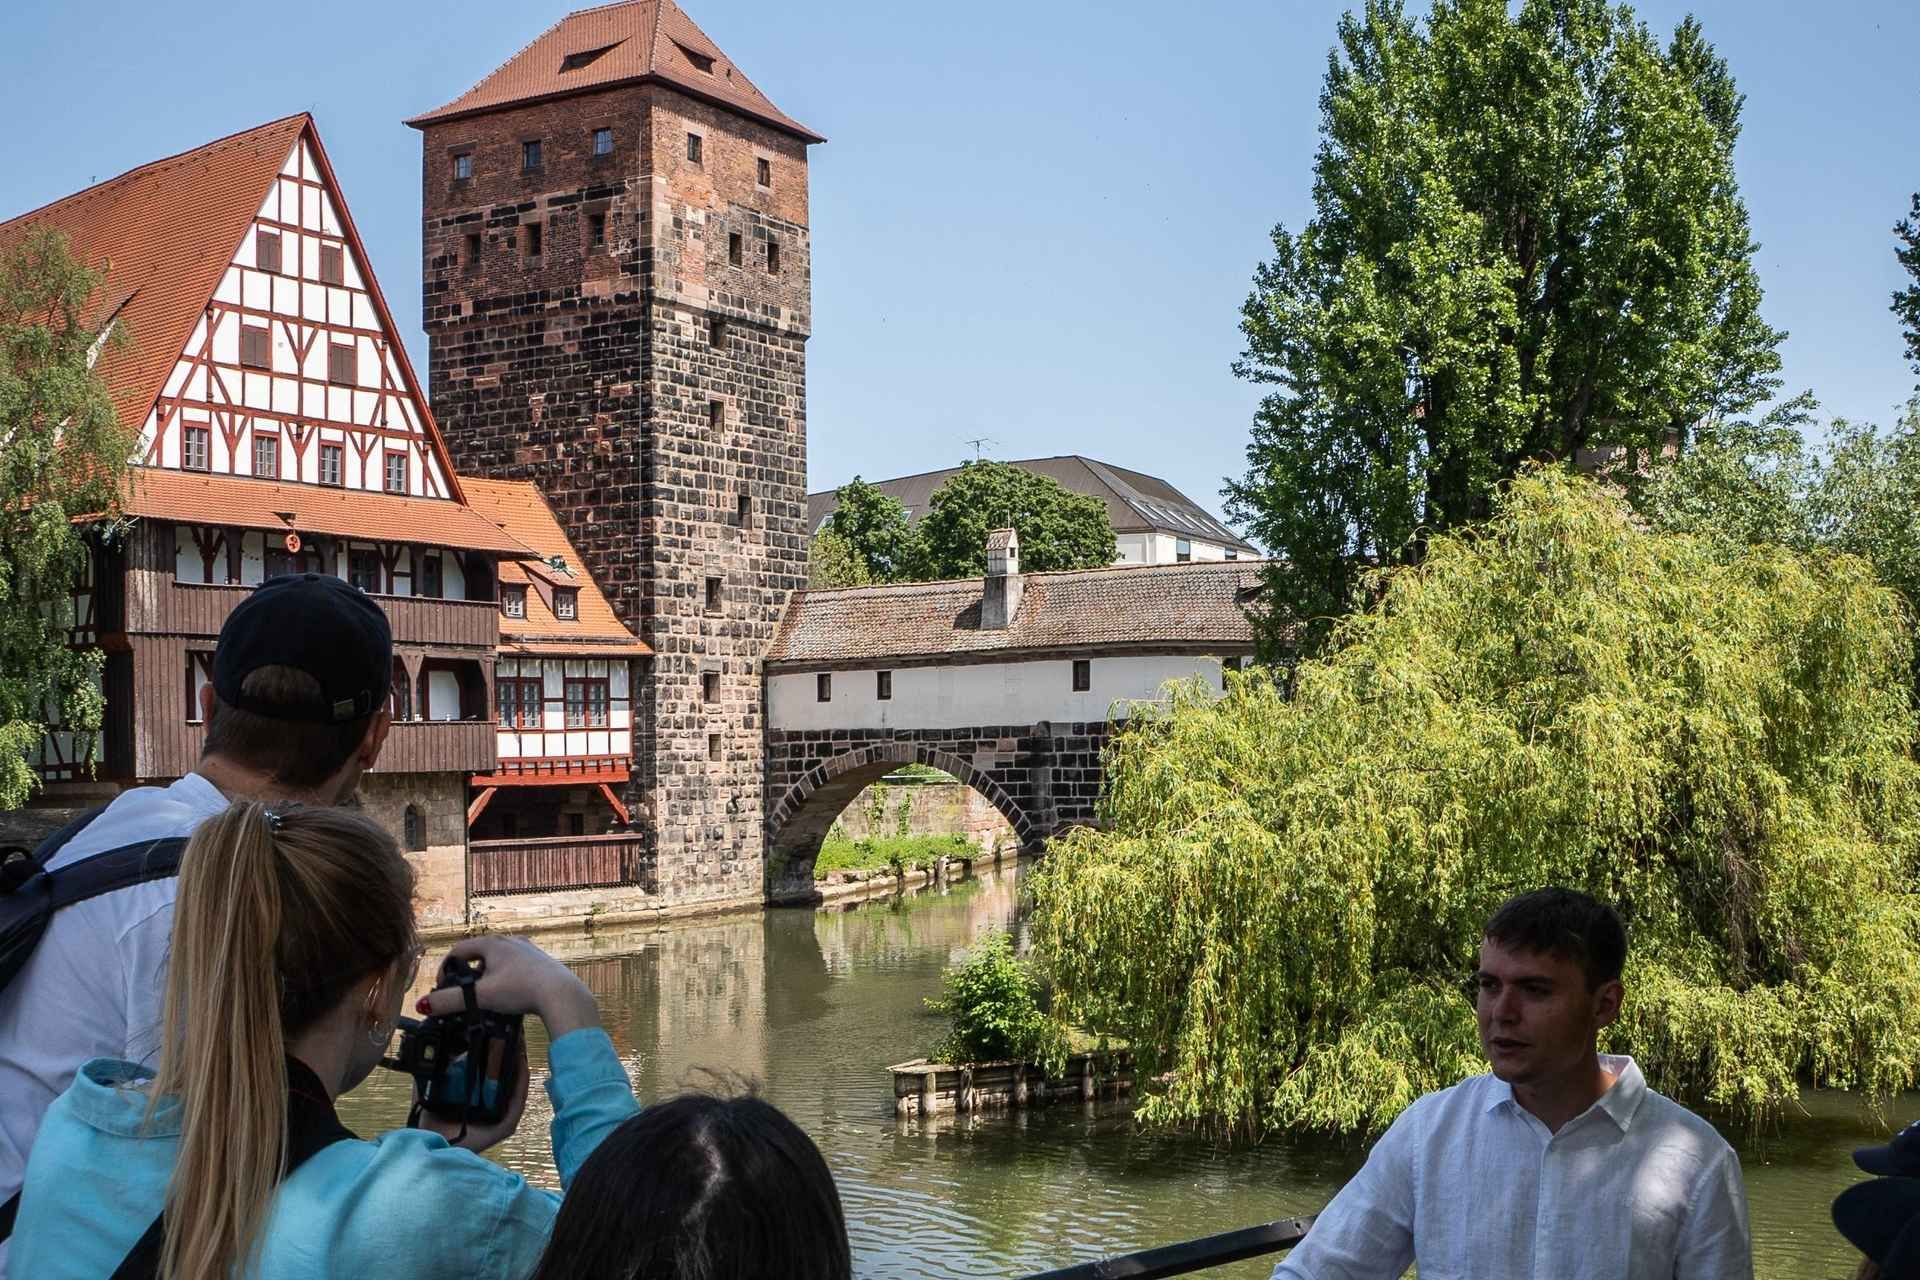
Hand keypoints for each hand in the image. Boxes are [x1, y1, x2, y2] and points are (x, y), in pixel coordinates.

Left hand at [415, 1040, 530, 1153]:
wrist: (427, 1149)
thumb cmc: (429, 1124)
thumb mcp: (430, 1089)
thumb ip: (433, 1069)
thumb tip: (434, 1043)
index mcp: (479, 1101)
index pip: (495, 1073)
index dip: (500, 1052)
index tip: (500, 1030)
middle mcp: (494, 1108)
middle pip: (509, 1077)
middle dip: (513, 1054)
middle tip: (514, 1032)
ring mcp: (502, 1118)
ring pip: (517, 1087)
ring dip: (520, 1064)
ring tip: (519, 1042)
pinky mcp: (505, 1126)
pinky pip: (517, 1101)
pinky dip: (521, 1082)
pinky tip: (520, 1063)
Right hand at [416, 935, 599, 1037]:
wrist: (561, 994)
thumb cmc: (520, 989)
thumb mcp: (481, 996)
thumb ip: (450, 1001)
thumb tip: (422, 1005)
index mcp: (492, 943)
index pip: (458, 950)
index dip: (445, 968)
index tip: (442, 989)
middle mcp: (510, 941)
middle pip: (478, 955)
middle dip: (467, 975)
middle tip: (464, 996)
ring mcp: (528, 950)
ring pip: (498, 962)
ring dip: (487, 979)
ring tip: (486, 999)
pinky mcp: (541, 962)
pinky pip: (514, 969)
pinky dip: (505, 981)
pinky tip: (509, 997)